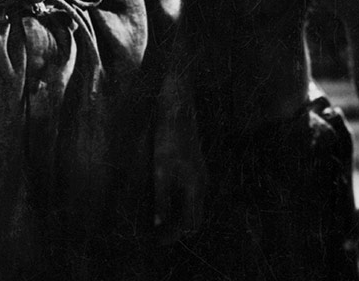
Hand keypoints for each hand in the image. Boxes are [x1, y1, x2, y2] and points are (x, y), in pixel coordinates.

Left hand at [150, 107, 205, 240]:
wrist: (178, 117)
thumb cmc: (168, 144)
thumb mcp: (160, 173)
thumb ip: (161, 200)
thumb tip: (159, 223)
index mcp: (195, 188)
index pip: (190, 223)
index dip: (174, 235)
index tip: (157, 241)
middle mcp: (202, 185)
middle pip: (194, 217)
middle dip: (177, 229)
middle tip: (156, 235)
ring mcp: (202, 177)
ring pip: (194, 207)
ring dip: (178, 217)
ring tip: (158, 222)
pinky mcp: (197, 171)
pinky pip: (192, 196)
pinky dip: (180, 205)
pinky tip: (166, 202)